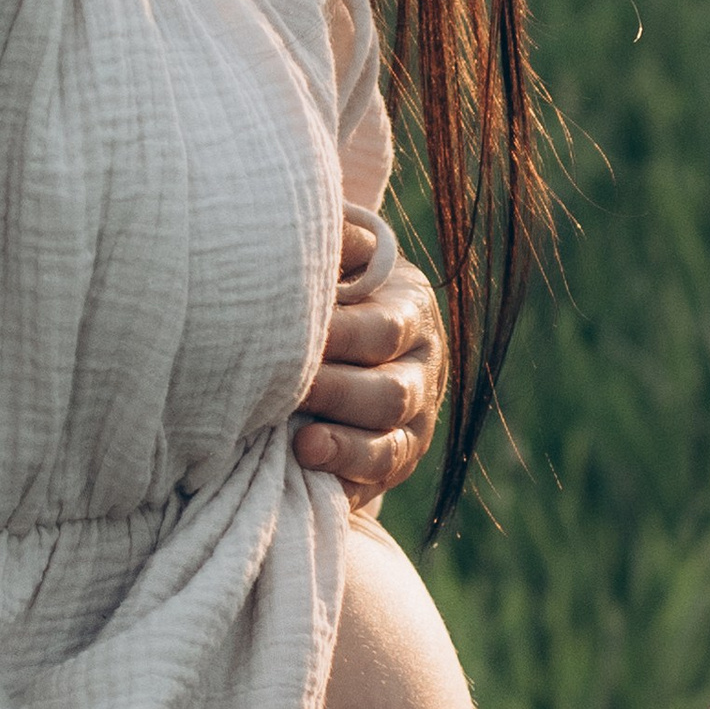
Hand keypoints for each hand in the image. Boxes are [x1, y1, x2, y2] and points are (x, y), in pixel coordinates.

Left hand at [295, 215, 446, 507]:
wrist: (345, 336)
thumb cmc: (329, 287)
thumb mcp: (342, 256)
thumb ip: (337, 242)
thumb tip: (323, 224)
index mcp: (411, 310)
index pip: (383, 330)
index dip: (340, 337)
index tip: (289, 336)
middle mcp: (422, 369)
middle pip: (390, 393)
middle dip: (336, 393)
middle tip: (286, 389)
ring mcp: (414, 423)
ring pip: (389, 446)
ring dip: (344, 448)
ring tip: (302, 444)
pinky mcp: (394, 463)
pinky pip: (375, 484)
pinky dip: (342, 484)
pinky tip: (306, 477)